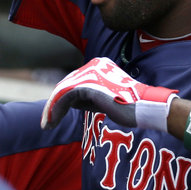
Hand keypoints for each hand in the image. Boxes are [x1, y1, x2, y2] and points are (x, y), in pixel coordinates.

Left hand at [42, 58, 177, 129]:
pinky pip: (65, 95)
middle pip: (65, 85)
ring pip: (62, 90)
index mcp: (98, 65)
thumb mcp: (103, 99)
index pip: (73, 82)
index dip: (62, 100)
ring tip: (47, 125)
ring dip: (52, 109)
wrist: (143, 108)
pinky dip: (56, 109)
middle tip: (47, 123)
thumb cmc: (128, 107)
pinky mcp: (88, 83)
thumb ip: (86, 97)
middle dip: (54, 105)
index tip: (55, 117)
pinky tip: (53, 120)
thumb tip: (66, 102)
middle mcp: (92, 64)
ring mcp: (90, 72)